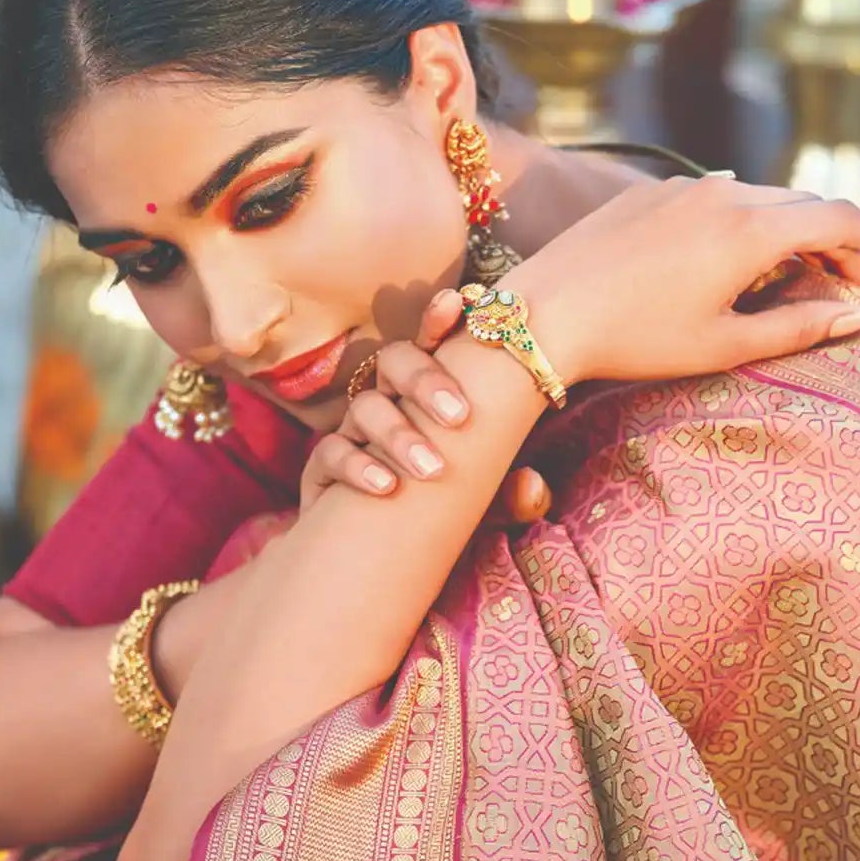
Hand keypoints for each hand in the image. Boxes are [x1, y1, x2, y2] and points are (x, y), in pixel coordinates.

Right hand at [300, 292, 552, 525]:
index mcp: (426, 395)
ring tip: (432, 470)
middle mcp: (389, 402)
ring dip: (400, 434)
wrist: (375, 556)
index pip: (433, 345)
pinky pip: (332, 453)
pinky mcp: (325, 467)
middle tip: (459, 416)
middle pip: (396, 362)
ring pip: (367, 407)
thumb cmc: (436, 515)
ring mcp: (354, 432)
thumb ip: (512, 500)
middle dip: (426, 380)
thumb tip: (533, 488)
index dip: (439, 320)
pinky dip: (358, 466)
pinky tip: (386, 487)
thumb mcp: (484, 509)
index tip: (458, 304)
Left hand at [501, 178, 859, 387]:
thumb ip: (795, 327)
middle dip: (839, 240)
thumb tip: (853, 318)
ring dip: (792, 231)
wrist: (545, 313)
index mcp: (751, 231)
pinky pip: (717, 198)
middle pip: (804, 205)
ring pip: (760, 199)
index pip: (839, 218)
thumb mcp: (723, 345)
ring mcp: (684, 188)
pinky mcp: (650, 193)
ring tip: (801, 273)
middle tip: (855, 282)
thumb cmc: (636, 340)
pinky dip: (747, 223)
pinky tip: (737, 258)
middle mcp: (724, 194)